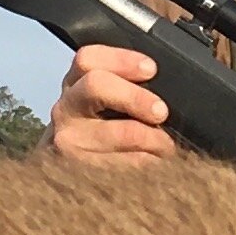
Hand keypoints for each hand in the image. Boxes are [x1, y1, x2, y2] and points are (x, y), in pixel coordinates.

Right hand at [47, 43, 181, 165]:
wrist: (69, 176)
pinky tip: (154, 164)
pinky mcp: (78, 171)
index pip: (89, 59)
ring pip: (117, 133)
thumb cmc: (103, 131)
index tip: (150, 70)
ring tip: (167, 146)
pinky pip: (121, 166)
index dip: (122, 59)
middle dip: (135, 97)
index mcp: (76, 83)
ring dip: (152, 139)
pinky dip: (146, 164)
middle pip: (96, 86)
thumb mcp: (108, 102)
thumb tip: (169, 86)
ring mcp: (69, 141)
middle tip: (161, 112)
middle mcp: (66, 109)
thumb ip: (129, 87)